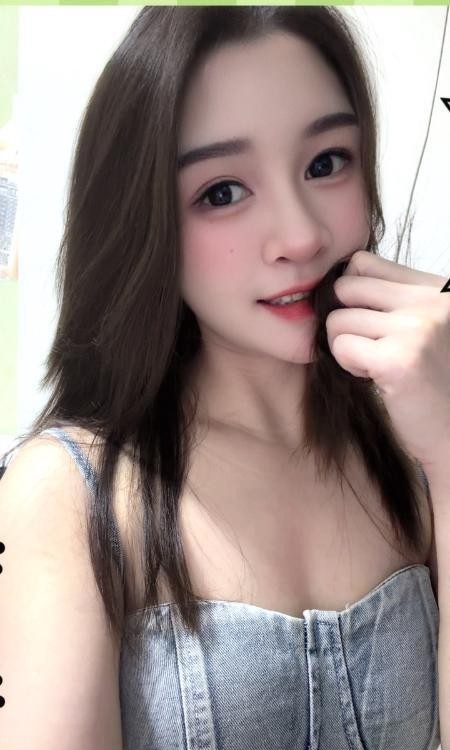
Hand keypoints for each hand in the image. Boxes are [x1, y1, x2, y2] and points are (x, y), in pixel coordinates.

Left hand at [326, 250, 449, 474]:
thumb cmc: (434, 383)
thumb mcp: (423, 326)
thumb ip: (392, 299)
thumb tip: (338, 279)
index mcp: (438, 288)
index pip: (363, 262)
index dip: (351, 294)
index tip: (366, 322)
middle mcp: (432, 302)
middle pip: (345, 286)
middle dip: (344, 319)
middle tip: (369, 346)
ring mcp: (417, 328)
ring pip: (337, 320)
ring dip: (346, 347)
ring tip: (376, 365)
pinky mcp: (399, 360)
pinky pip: (341, 346)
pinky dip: (349, 366)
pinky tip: (376, 378)